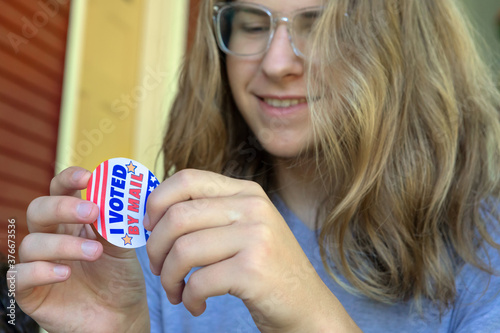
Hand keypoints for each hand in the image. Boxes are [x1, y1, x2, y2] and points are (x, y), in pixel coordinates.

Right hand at [10, 167, 149, 332]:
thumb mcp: (123, 246)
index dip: (68, 179)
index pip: (61, 191)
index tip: (88, 176)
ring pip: (31, 242)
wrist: (122, 318)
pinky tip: (65, 273)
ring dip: (64, 244)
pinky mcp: (30, 292)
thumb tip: (115, 193)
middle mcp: (52, 238)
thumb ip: (117, 222)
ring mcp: (39, 264)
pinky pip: (18, 276)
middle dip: (63, 207)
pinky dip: (40, 271)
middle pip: (39, 210)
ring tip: (95, 253)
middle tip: (92, 212)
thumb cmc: (121, 278)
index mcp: (73, 222)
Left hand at [145, 169, 359, 331]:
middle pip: (177, 216)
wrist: (306, 305)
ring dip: (169, 278)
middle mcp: (253, 207)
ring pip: (183, 250)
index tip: (149, 227)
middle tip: (158, 269)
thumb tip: (152, 214)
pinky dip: (189, 298)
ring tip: (176, 291)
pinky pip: (199, 282)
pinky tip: (196, 305)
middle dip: (155, 247)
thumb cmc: (265, 268)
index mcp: (246, 191)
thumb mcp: (243, 228)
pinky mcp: (254, 269)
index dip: (157, 202)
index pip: (187, 179)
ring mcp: (256, 236)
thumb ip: (208, 214)